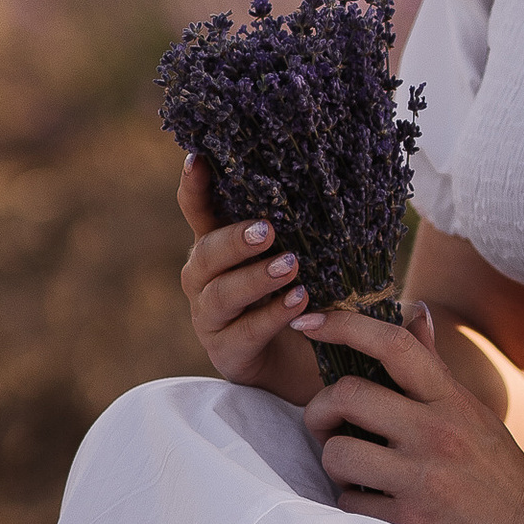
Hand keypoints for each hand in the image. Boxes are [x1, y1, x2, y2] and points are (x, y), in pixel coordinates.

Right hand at [175, 152, 318, 402]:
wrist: (312, 365)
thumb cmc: (308, 296)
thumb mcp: (305, 256)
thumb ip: (300, 228)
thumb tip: (330, 178)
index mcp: (219, 246)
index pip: (197, 211)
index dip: (193, 186)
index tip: (199, 159)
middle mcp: (205, 279)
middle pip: (205, 253)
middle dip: (234, 240)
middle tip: (268, 230)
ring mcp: (210, 318)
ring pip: (220, 293)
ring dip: (255, 278)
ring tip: (291, 266)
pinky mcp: (226, 352)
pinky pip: (244, 332)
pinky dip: (271, 315)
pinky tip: (299, 303)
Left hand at [301, 302, 523, 523]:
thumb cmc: (492, 464)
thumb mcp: (471, 409)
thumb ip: (434, 366)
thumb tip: (415, 311)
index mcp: (450, 399)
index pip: (393, 345)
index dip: (343, 325)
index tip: (311, 322)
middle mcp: (436, 433)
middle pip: (347, 395)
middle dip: (321, 409)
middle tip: (326, 422)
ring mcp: (423, 480)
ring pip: (337, 454)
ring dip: (334, 460)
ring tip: (353, 467)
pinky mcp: (410, 523)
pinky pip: (348, 502)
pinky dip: (352, 501)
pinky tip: (372, 501)